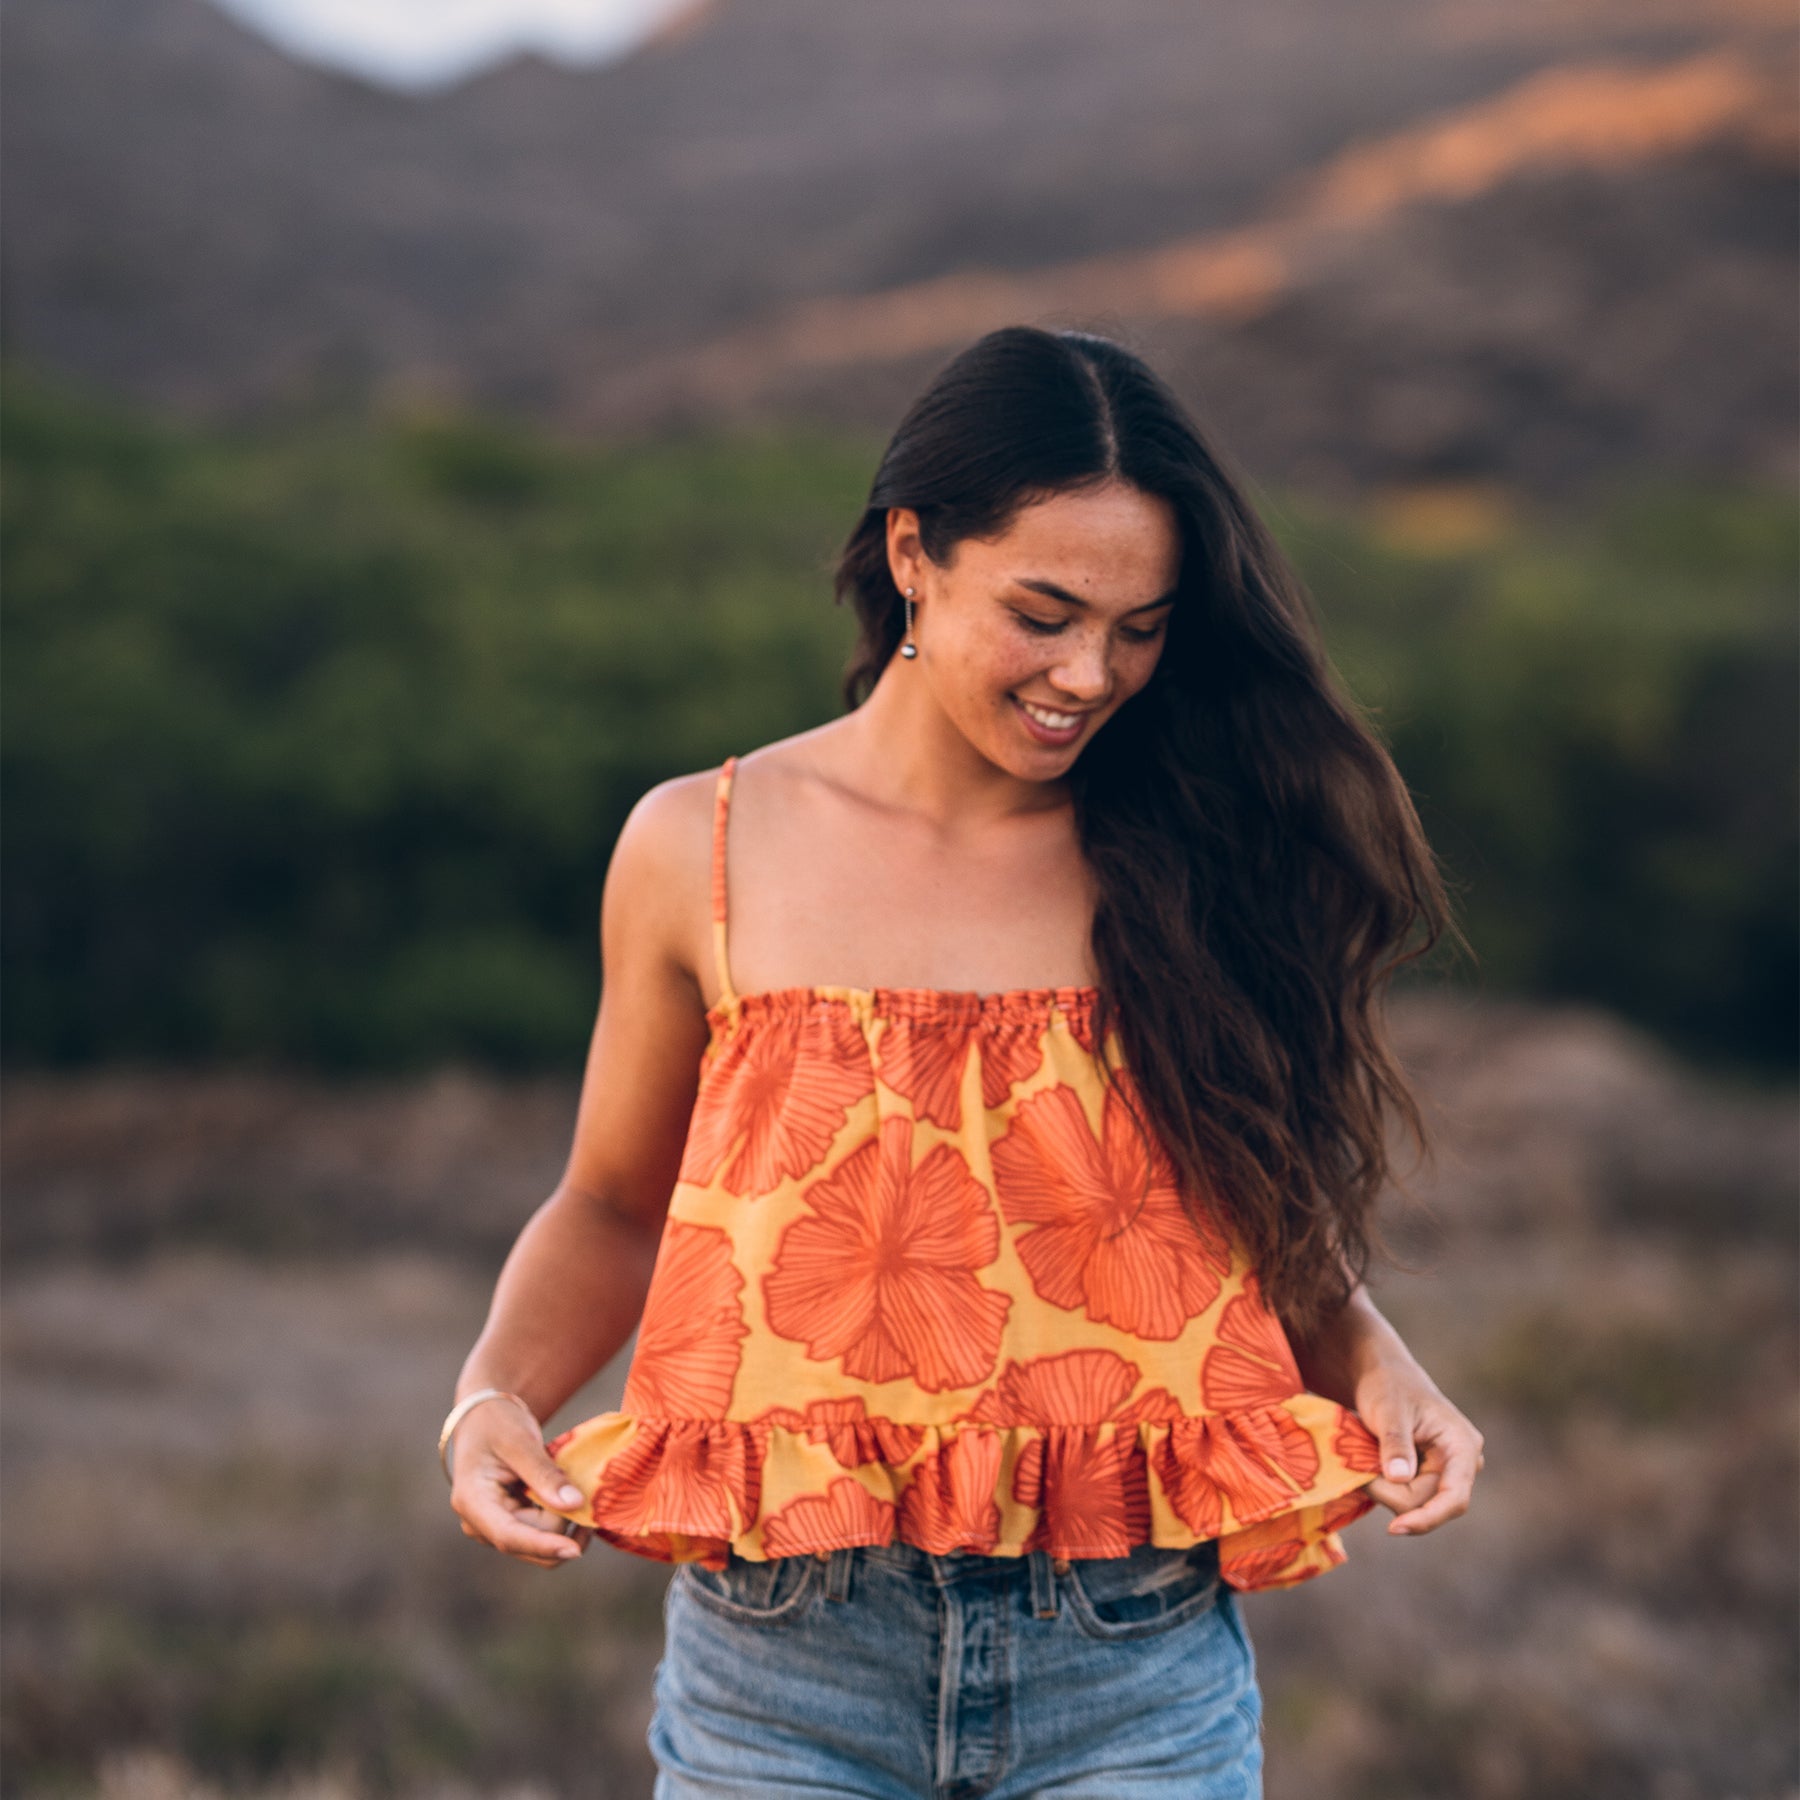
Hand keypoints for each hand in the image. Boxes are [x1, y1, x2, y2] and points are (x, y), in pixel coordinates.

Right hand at [447, 1397, 594, 1568]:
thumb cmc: (497, 1424)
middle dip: (560, 1522)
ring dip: (563, 1523)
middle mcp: (479, 1524)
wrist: (485, 1420)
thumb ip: (545, 1474)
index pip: (509, 1536)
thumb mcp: (520, 1441)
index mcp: (473, 1502)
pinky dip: (560, 1520)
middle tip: (577, 1486)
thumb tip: (573, 1504)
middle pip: (530, 1541)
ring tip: (573, 1488)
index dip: (543, 1546)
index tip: (575, 1549)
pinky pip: (541, 1535)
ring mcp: (493, 1528)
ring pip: (539, 1544)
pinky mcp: (509, 1527)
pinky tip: (566, 1496)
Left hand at [1353, 1357, 1485, 1536]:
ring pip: (1414, 1504)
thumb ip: (1395, 1442)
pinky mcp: (1430, 1478)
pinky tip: (1372, 1466)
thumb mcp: (1388, 1410)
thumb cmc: (1388, 1386)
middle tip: (1359, 1469)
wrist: (1383, 1376)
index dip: (1427, 1518)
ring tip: (1366, 1459)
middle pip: (1427, 1503)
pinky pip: (1407, 1497)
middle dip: (1390, 1493)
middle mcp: (1462, 1464)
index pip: (1454, 1497)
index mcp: (1462, 1446)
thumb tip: (1400, 1478)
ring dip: (1385, 1490)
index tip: (1394, 1527)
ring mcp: (1447, 1473)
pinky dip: (1386, 1487)